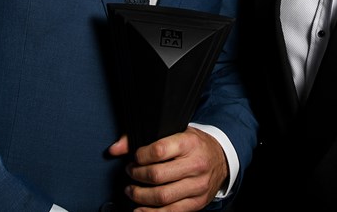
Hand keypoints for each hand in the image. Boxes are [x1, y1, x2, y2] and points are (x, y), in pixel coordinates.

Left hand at [108, 126, 228, 210]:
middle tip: (130, 172)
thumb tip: (115, 148)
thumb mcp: (176, 132)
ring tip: (132, 190)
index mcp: (189, 143)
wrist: (221, 158)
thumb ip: (144, 138)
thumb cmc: (194, 144)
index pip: (159, 151)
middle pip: (157, 175)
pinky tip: (139, 209)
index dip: (140, 156)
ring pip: (161, 197)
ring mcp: (197, 186)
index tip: (135, 157)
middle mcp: (196, 164)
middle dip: (137, 176)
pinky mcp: (197, 203)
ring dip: (140, 196)